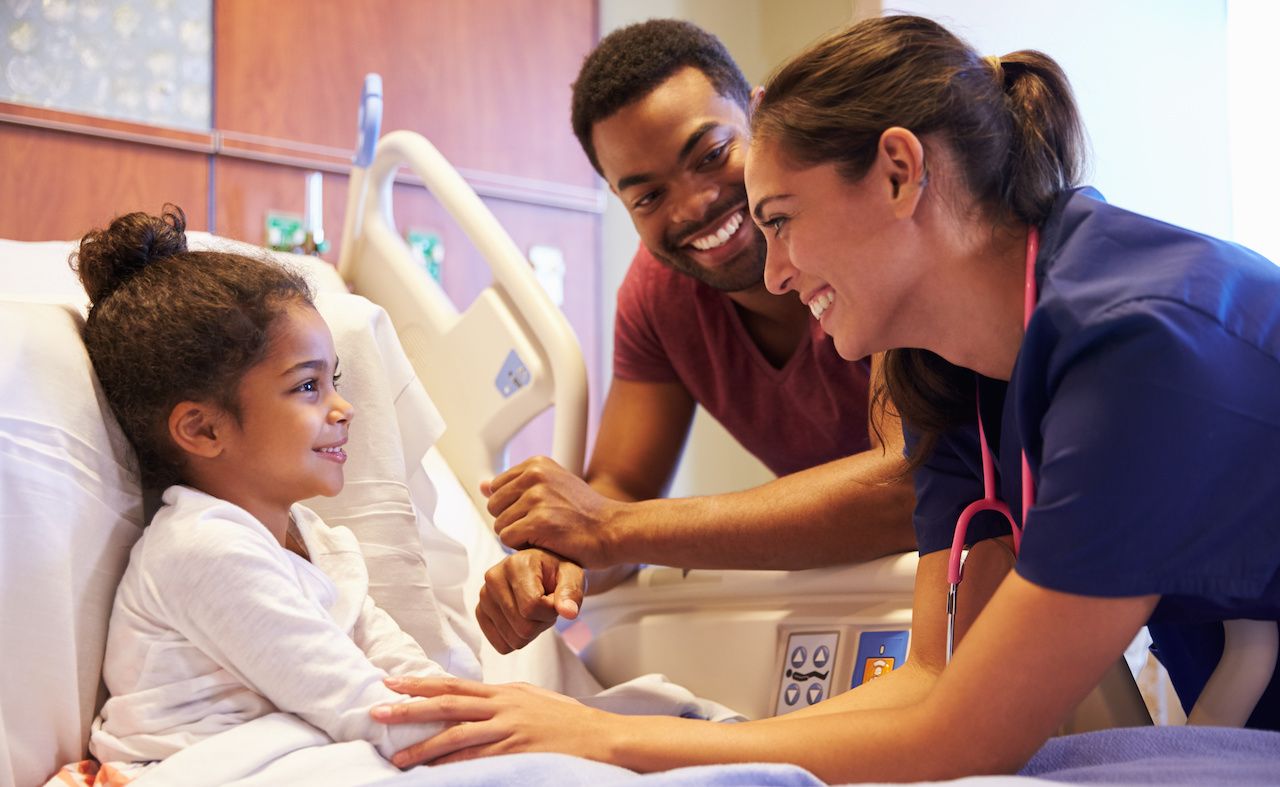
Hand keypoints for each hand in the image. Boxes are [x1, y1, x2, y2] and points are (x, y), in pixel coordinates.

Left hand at [372, 676, 607, 766]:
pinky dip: (453, 765)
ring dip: (423, 746)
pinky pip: (477, 759)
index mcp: (504, 692)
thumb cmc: (567, 720)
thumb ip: (502, 699)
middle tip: (378, 711)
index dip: (420, 684)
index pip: (453, 684)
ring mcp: (509, 730)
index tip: (391, 683)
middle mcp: (502, 707)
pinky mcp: (517, 752)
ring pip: (456, 735)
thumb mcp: (532, 698)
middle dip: (409, 708)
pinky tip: (434, 770)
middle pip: (447, 704)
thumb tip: (475, 699)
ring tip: (397, 757)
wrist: (600, 737)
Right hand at [476, 548, 583, 653]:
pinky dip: (517, 638)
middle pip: (523, 627)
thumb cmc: (557, 572)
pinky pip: (501, 645)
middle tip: (545, 606)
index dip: (550, 612)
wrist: (542, 570)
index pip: (532, 607)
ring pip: (514, 639)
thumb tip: (568, 612)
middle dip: (541, 622)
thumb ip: (572, 593)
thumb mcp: (572, 576)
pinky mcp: (480, 612)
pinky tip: (522, 618)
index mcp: (516, 564)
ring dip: (531, 630)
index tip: (554, 599)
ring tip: (534, 610)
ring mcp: (484, 596)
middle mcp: (494, 578)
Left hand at [481, 456, 622, 566]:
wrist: (613, 530)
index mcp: (536, 464)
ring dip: (518, 537)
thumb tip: (482, 484)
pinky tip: (546, 542)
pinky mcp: (539, 521)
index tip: (537, 512)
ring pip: (500, 525)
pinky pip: (508, 539)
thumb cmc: (585, 514)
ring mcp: (537, 497)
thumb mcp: (551, 488)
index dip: (512, 507)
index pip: (496, 488)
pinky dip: (523, 547)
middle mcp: (535, 475)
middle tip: (540, 526)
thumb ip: (516, 485)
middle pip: (494, 507)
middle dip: (512, 521)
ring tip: (545, 534)